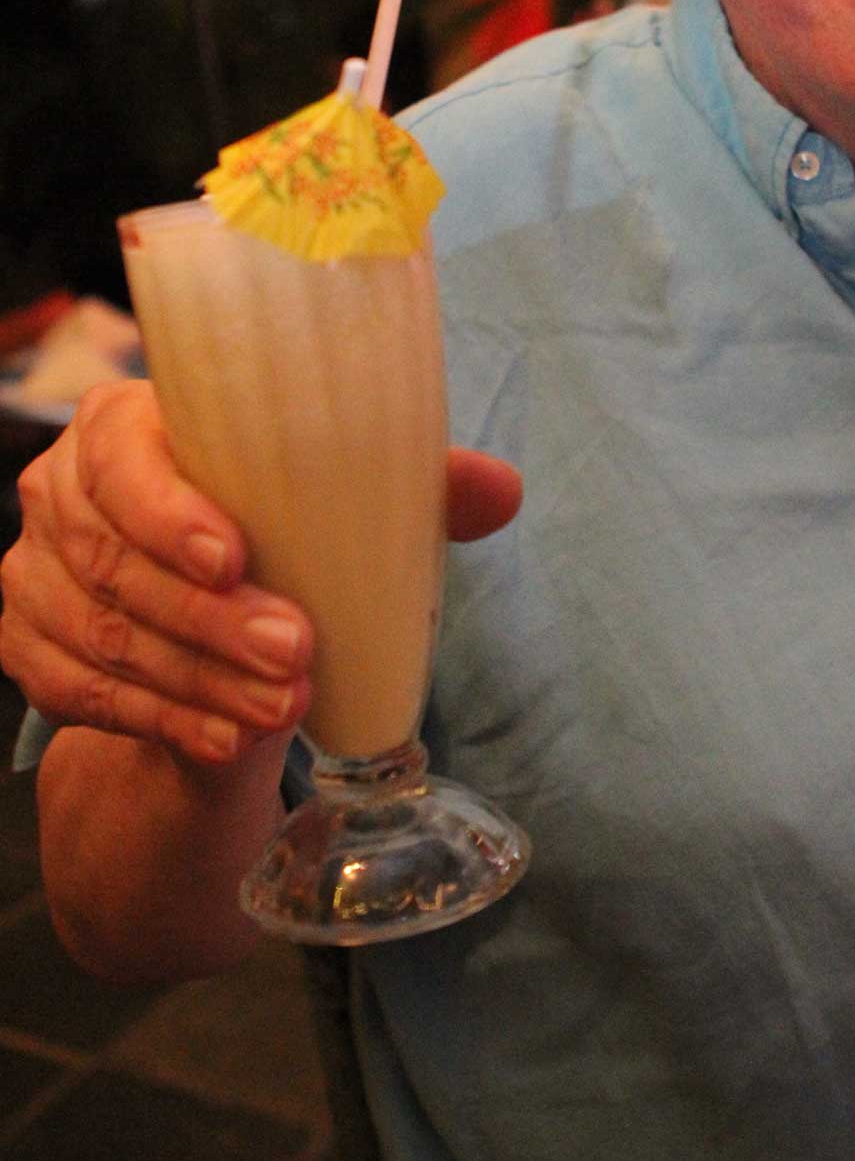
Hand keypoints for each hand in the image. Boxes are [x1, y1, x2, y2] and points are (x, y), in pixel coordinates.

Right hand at [0, 382, 523, 768]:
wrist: (196, 614)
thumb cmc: (270, 524)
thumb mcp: (332, 500)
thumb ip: (411, 486)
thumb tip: (501, 489)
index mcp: (123, 424)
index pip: (121, 453)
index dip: (168, 508)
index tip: (236, 557)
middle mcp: (61, 490)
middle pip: (116, 557)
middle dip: (209, 617)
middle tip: (295, 652)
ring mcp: (33, 573)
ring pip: (104, 635)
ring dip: (197, 677)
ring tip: (281, 704)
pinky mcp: (27, 649)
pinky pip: (82, 695)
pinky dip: (161, 719)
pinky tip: (226, 737)